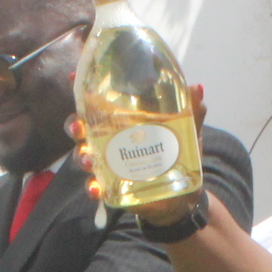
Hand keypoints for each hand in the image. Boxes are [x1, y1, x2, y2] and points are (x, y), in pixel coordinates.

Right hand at [70, 82, 206, 213]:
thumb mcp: (187, 132)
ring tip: (89, 161)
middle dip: (75, 126)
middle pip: (83, 128)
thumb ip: (191, 112)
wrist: (182, 195)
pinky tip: (96, 189)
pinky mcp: (112, 187)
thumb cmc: (180, 155)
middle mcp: (110, 139)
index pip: (99, 101)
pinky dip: (93, 188)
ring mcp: (109, 164)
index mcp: (124, 120)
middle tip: (79, 128)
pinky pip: (95, 186)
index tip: (73, 76)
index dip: (83, 88)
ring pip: (85, 156)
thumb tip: (197, 88)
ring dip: (82, 157)